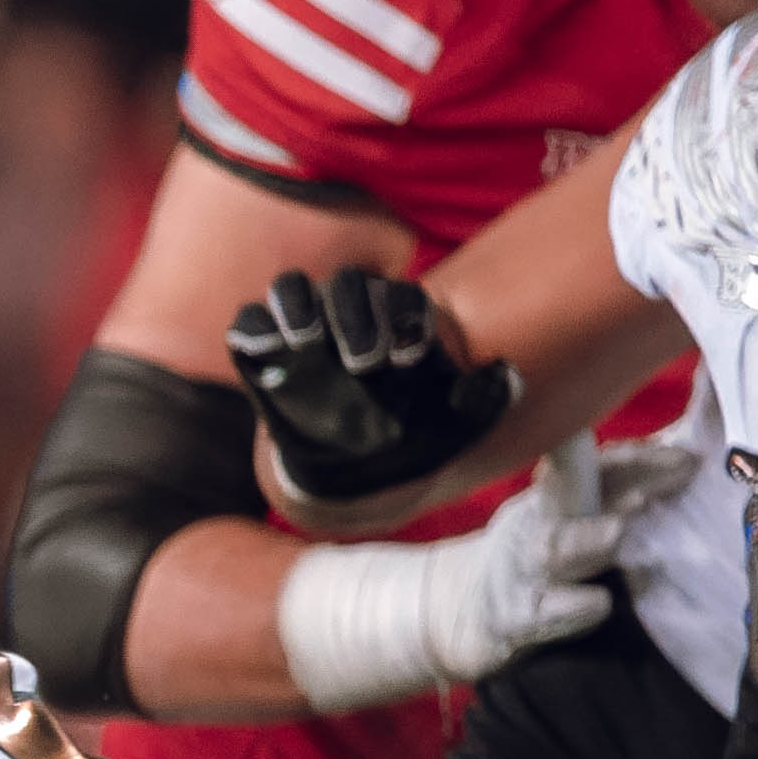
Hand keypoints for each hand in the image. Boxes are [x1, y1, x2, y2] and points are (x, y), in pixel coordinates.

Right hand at [228, 265, 518, 507]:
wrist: (352, 473)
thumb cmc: (408, 440)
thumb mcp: (454, 428)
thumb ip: (484, 401)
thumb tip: (509, 374)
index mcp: (394, 322)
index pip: (397, 297)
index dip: (403, 315)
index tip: (410, 355)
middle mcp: (346, 317)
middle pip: (346, 285)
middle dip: (354, 314)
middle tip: (365, 362)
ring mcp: (300, 334)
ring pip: (292, 288)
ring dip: (298, 306)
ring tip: (307, 340)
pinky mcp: (262, 357)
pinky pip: (248, 324)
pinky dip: (255, 328)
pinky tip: (268, 351)